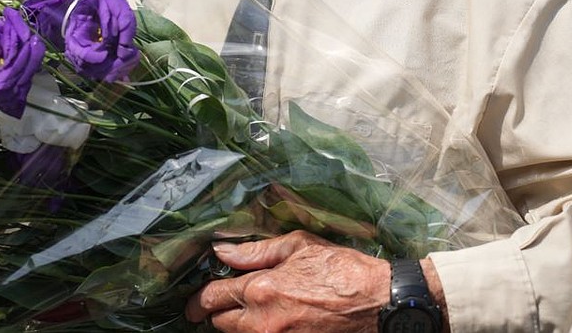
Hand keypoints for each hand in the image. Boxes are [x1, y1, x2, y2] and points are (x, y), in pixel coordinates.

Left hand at [185, 230, 390, 332]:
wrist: (378, 302)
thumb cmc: (341, 269)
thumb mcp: (298, 247)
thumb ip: (255, 252)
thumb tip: (221, 251)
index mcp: (262, 290)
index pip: (213, 298)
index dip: (197, 301)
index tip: (192, 304)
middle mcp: (264, 322)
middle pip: (220, 324)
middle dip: (218, 314)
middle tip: (221, 306)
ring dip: (239, 327)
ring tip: (249, 313)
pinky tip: (271, 322)